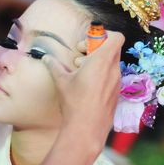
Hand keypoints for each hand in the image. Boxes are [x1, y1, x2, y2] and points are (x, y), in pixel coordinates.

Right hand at [42, 30, 124, 147]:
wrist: (87, 129)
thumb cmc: (74, 102)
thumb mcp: (61, 81)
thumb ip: (54, 66)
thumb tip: (46, 58)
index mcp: (102, 60)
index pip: (117, 37)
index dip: (104, 35)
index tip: (87, 45)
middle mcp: (113, 69)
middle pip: (113, 48)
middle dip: (97, 49)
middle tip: (81, 58)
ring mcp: (117, 82)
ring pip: (112, 63)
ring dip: (98, 62)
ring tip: (82, 72)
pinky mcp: (116, 93)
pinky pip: (112, 76)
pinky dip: (102, 75)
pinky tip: (87, 86)